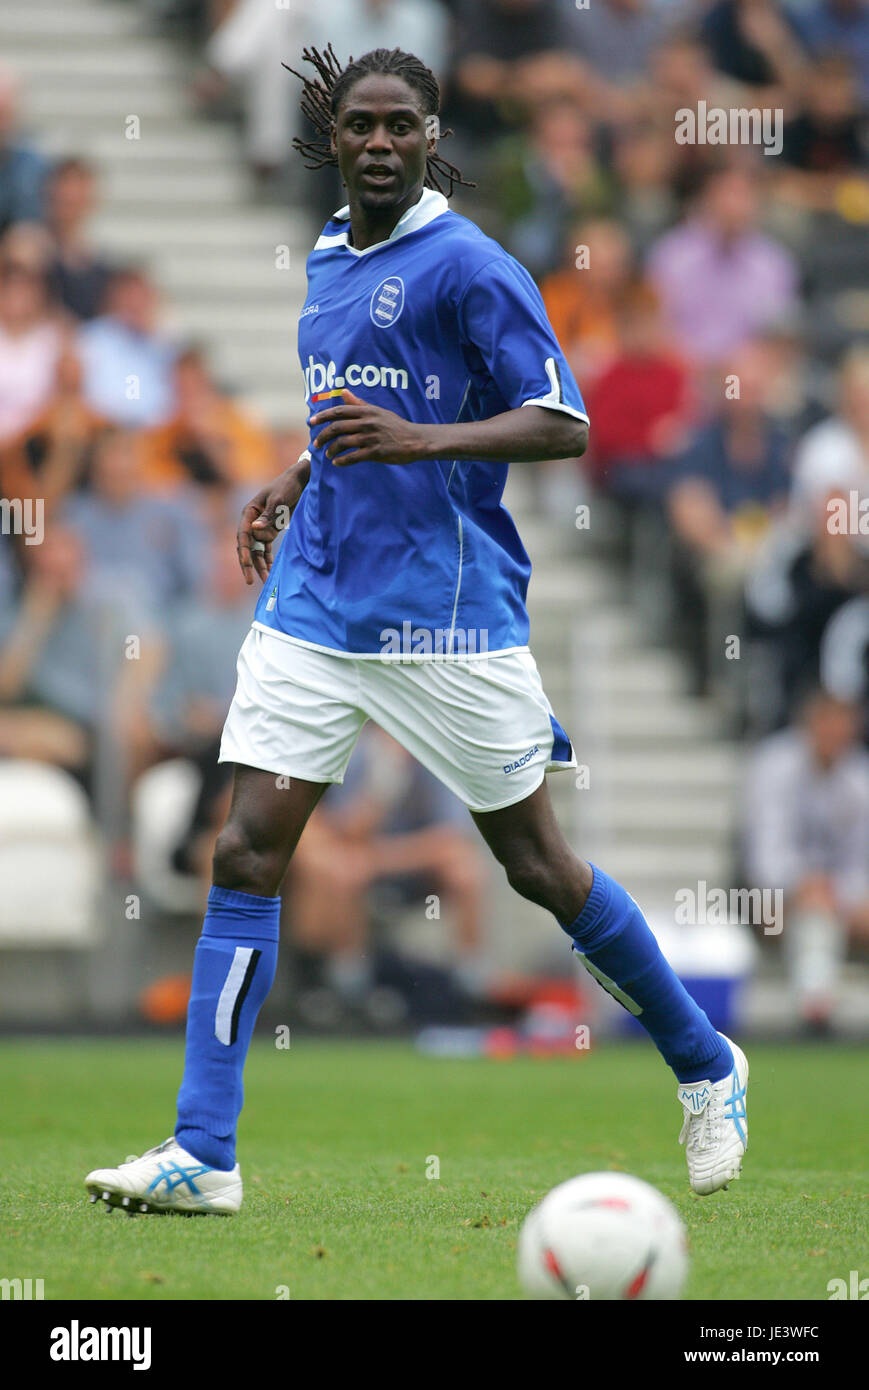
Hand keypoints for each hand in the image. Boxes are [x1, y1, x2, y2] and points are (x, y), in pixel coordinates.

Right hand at [237, 453, 310, 584]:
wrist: (300, 481)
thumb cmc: (287, 487)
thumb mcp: (279, 500)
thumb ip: (268, 516)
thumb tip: (255, 530)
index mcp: (249, 512)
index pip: (243, 535)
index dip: (244, 551)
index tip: (246, 564)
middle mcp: (252, 521)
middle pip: (247, 546)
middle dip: (248, 564)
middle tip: (250, 581)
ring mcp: (261, 527)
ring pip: (256, 550)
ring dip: (259, 565)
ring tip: (264, 581)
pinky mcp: (271, 530)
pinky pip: (266, 549)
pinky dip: (268, 560)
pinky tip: (270, 572)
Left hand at [309, 389, 425, 466]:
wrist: (415, 440)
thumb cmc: (395, 425)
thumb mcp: (377, 411)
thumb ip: (358, 403)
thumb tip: (343, 392)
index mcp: (366, 411)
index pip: (339, 411)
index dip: (323, 416)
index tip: (311, 422)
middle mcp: (367, 423)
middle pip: (337, 427)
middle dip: (323, 436)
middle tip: (316, 443)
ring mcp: (371, 438)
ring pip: (343, 443)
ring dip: (331, 450)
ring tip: (327, 454)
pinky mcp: (376, 452)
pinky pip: (353, 457)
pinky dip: (342, 461)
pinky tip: (337, 463)